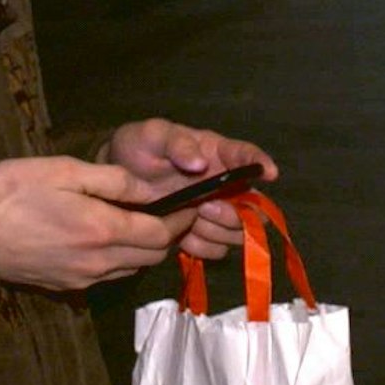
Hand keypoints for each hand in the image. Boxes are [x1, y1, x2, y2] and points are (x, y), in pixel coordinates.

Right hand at [0, 155, 183, 292]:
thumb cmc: (15, 194)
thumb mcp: (65, 170)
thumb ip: (113, 180)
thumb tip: (150, 189)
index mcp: (104, 229)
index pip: (161, 234)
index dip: (180, 220)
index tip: (186, 204)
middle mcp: (101, 262)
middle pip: (153, 256)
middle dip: (167, 235)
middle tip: (167, 212)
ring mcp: (85, 278)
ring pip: (133, 269)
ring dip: (144, 249)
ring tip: (139, 223)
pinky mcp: (69, 286)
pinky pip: (110, 276)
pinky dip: (121, 260)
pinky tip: (108, 240)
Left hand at [98, 118, 278, 260]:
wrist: (115, 181)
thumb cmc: (139, 148)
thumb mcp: (152, 135)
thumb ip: (176, 143)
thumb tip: (199, 162)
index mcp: (217, 153)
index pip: (247, 156)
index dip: (261, 164)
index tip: (269, 173)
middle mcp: (224, 184)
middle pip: (253, 205)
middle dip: (233, 213)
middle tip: (203, 209)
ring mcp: (215, 211)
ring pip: (238, 231)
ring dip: (217, 231)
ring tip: (189, 221)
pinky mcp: (201, 234)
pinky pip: (217, 249)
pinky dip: (203, 247)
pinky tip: (182, 238)